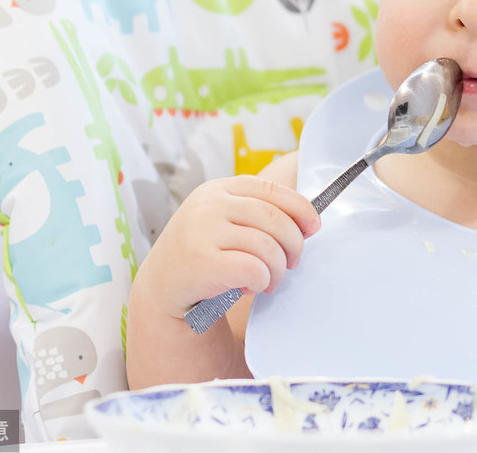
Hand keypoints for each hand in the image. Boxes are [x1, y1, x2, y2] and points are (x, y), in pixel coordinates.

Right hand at [135, 175, 320, 317]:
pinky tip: (250, 286)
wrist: (162, 287)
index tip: (313, 226)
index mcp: (220, 189)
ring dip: (277, 270)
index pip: (272, 190)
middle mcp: (210, 204)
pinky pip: (254, 269)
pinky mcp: (201, 261)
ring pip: (268, 247)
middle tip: (290, 264)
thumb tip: (309, 221)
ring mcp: (203, 230)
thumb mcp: (225, 221)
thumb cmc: (205, 254)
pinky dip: (261, 281)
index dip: (301, 208)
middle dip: (293, 246)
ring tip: (269, 281)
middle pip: (276, 220)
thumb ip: (259, 214)